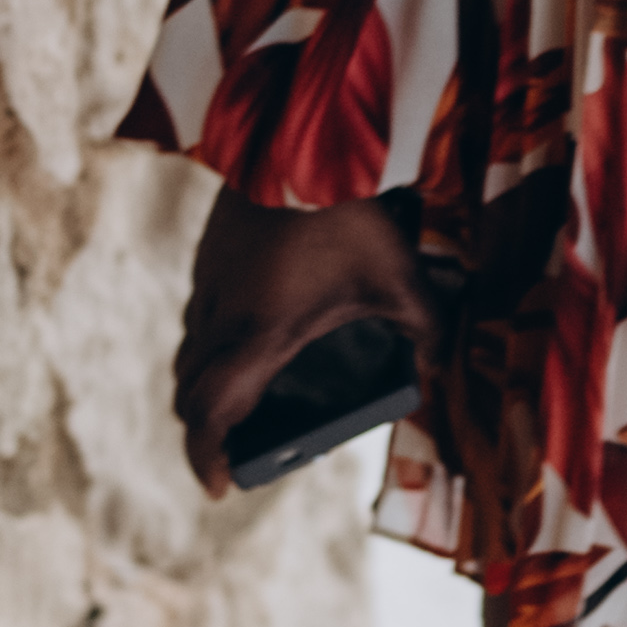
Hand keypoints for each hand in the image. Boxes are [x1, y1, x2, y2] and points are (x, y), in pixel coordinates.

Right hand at [174, 183, 445, 496]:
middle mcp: (222, 316)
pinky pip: (198, 316)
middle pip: (189, 392)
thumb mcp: (401, 280)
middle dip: (207, 429)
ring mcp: (209, 282)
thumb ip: (426, 332)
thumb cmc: (352, 216)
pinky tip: (248, 338)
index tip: (219, 486)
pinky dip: (210, 344)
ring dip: (205, 386)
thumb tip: (438, 369)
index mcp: (259, 336)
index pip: (209, 414)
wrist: (302, 140)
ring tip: (242, 401)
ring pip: (189, 352)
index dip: (207, 457)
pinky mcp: (210, 255)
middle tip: (236, 452)